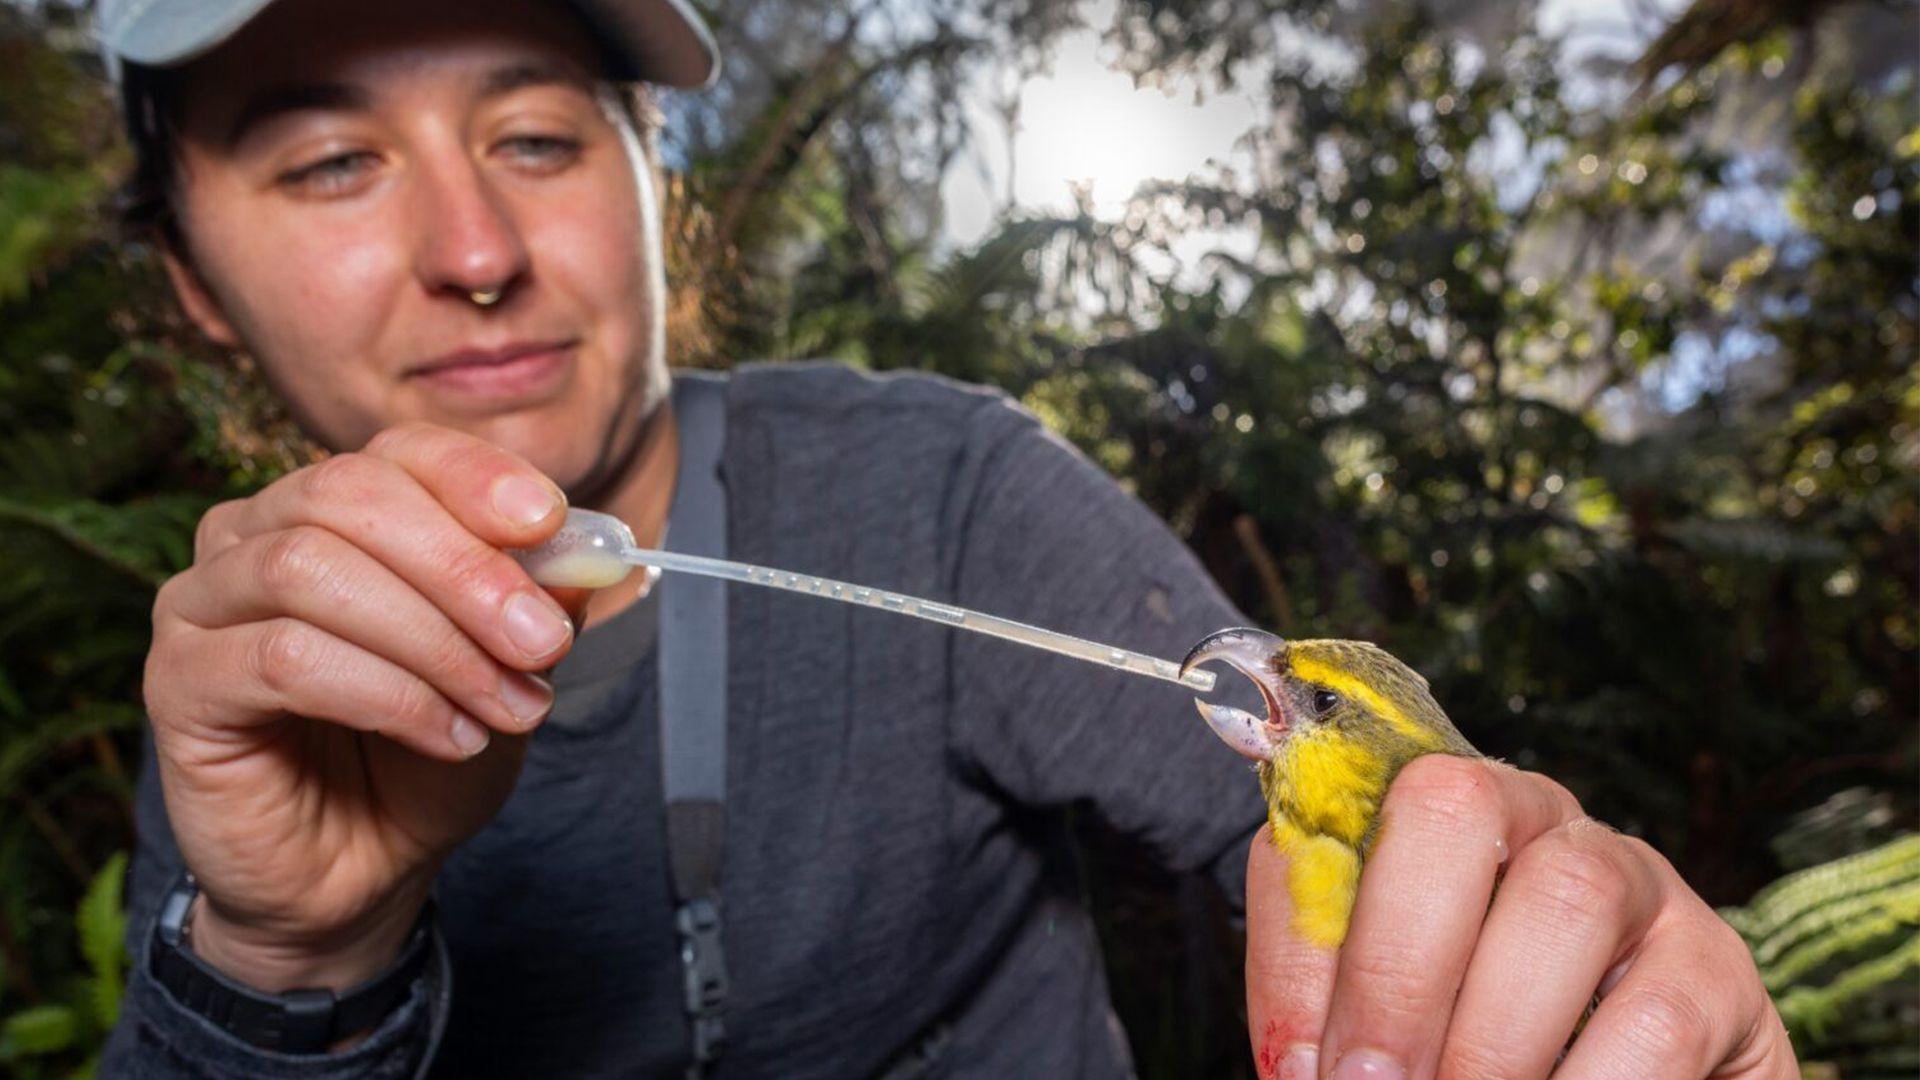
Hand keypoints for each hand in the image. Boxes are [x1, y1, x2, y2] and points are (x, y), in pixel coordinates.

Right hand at [144, 423, 586, 992]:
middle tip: (544, 643)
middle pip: (350, 495)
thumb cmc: (426, 755)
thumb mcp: (508, 670)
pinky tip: (447, 735)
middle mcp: (252, 535)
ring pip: (310, 568)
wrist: (363, 872)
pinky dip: (386, 694)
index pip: (399, 452)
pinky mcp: (177, 681)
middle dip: (464, 568)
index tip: (550, 523)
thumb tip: (580, 550)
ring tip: (505, 706)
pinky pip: (282, 657)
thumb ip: (537, 601)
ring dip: (432, 641)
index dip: (476, 477)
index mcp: (332, 510)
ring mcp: (202, 603)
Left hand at [1245, 755, 1796, 1078]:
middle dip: (1395, 968)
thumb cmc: (1474, 1049)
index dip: (1301, 947)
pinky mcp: (1718, 969)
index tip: (1293, 1067)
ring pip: (1566, 901)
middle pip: (1454, 811)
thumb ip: (1340, 1025)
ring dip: (1492, 1037)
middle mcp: (1537, 820)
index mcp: (1428, 818)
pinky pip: (1656, 1019)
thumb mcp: (1400, 1024)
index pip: (1338, 828)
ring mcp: (1639, 879)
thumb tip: (1298, 1070)